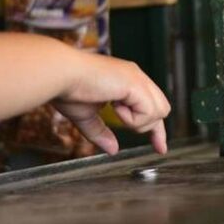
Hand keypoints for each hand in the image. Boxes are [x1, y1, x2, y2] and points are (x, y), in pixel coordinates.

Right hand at [53, 52, 170, 155]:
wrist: (60, 75)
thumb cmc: (67, 89)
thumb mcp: (86, 116)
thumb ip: (101, 131)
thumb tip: (112, 149)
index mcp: (126, 81)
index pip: (151, 105)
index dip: (157, 129)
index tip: (160, 148)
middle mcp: (135, 77)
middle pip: (162, 108)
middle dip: (149, 126)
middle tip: (130, 127)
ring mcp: (137, 79)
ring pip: (160, 111)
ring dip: (138, 121)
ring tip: (115, 112)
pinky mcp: (136, 84)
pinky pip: (149, 112)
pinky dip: (132, 118)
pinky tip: (115, 107)